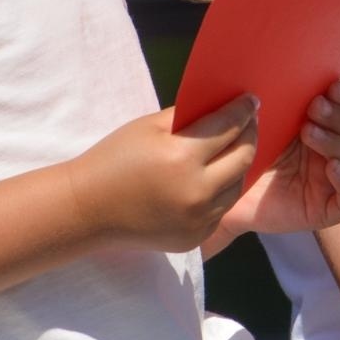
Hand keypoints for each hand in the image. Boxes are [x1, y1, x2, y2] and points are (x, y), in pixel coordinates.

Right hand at [65, 96, 257, 252]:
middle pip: (243, 158)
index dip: (243, 111)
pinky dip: (222, 192)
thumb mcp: (149, 127)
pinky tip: (215, 178)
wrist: (88, 210)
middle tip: (250, 122)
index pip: (227, 128)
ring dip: (238, 166)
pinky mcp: (195, 238)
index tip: (251, 101)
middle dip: (250, 135)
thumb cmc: (114, 159)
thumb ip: (188, 116)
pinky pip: (220, 210)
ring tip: (233, 149)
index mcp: (182, 157)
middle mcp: (197, 192)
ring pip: (236, 187)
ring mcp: (198, 220)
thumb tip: (220, 107)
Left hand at [219, 81, 339, 239]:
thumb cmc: (244, 159)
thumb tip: (270, 71)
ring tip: (309, 133)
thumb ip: (273, 104)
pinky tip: (332, 168)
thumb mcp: (259, 128)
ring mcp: (332, 181)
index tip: (332, 87)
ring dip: (336, 142)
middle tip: (314, 108)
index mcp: (322, 128)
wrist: (227, 198)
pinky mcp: (330, 209)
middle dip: (338, 117)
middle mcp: (332, 153)